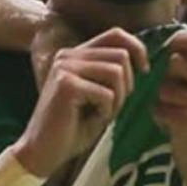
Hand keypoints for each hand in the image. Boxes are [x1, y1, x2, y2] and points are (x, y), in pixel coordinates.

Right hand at [15, 27, 148, 177]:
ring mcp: (65, 68)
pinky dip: (106, 111)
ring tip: (102, 113)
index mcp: (74, 55)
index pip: (115, 34)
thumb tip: (144, 60)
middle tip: (112, 106)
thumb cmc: (72, 127)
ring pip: (116, 72)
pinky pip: (106, 94)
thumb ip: (111, 74)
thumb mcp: (97, 94)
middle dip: (127, 84)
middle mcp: (67, 56)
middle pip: (121, 55)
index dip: (137, 48)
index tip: (144, 71)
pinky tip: (90, 119)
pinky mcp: (66, 85)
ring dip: (117, 98)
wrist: (42, 151)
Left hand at [153, 30, 186, 185]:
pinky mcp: (186, 120)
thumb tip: (171, 48)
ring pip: (163, 86)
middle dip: (165, 75)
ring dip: (160, 99)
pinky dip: (157, 116)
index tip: (167, 49)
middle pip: (177, 61)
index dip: (181, 39)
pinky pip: (156, 107)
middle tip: (168, 92)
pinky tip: (170, 127)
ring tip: (173, 113)